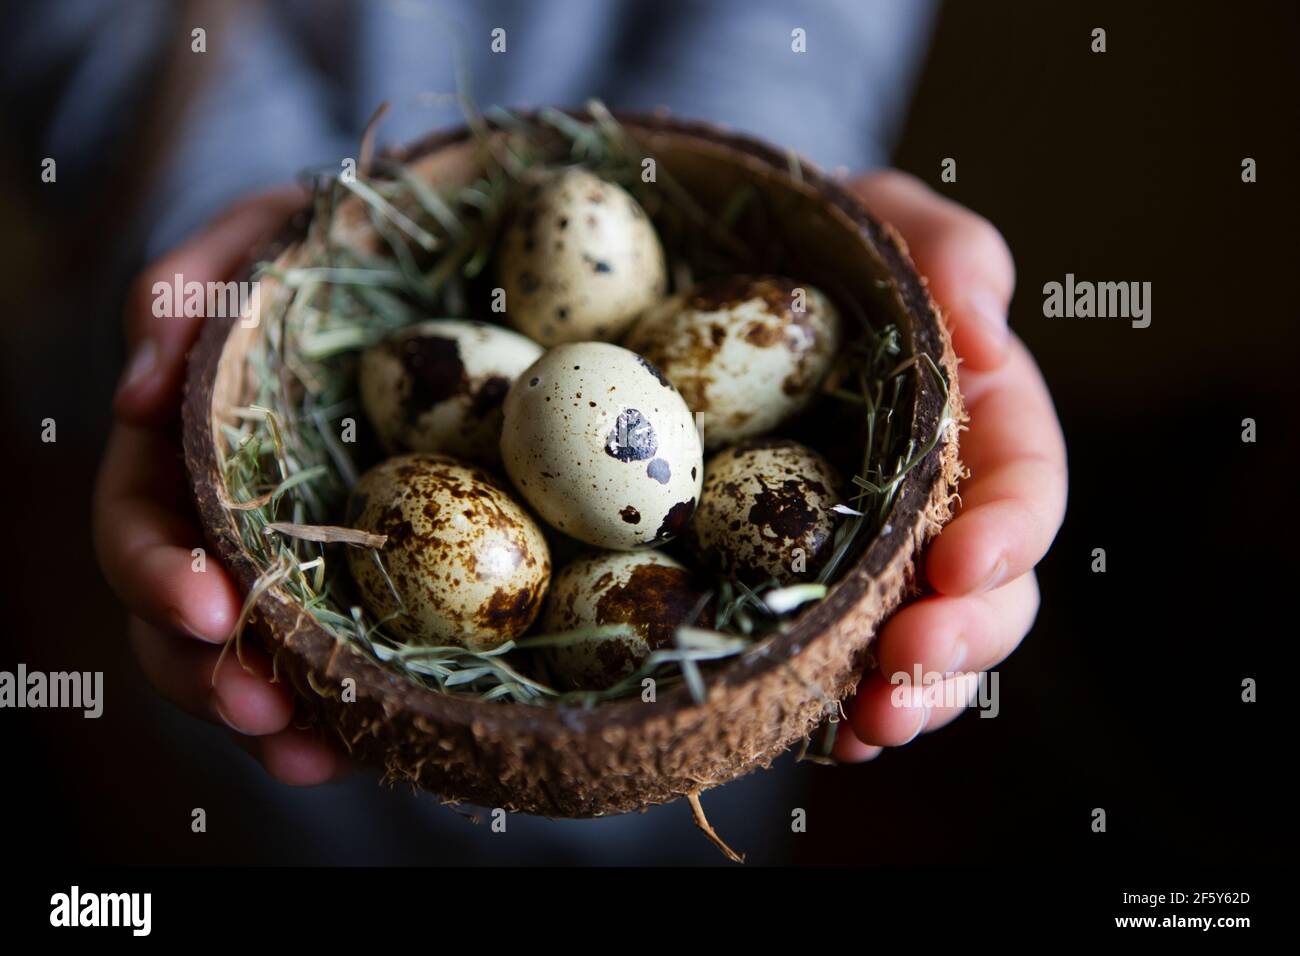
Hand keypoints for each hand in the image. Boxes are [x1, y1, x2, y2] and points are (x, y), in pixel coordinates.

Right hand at [93, 189, 348, 784]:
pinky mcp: (359, 582)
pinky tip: (364, 747)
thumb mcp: (259, 236)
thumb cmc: (327, 246)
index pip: (138, 525)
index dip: (155, 575)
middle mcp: (224, 520)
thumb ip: (189, 287)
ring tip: (312, 756)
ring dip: (269, 717)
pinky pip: (338, 657)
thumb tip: (131, 393)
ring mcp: (289, 559)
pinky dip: (341, 709)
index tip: (203, 605)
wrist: (425, 272)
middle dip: (206, 675)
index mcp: (181, 451)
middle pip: (180, 621)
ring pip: (250, 659)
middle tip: (260, 711)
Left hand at [833, 171, 1067, 760]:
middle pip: (989, 585)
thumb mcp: (881, 217)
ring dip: (915, 694)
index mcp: (977, 415)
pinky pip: (845, 657)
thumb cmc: (814, 241)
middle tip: (908, 664)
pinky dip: (845, 703)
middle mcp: (940, 496)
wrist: (714, 279)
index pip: (1023, 481)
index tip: (965, 564)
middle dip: (964, 636)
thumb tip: (986, 331)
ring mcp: (879, 550)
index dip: (1010, 531)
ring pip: (927, 641)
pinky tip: (828, 735)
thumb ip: (947, 250)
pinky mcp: (810, 585)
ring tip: (874, 724)